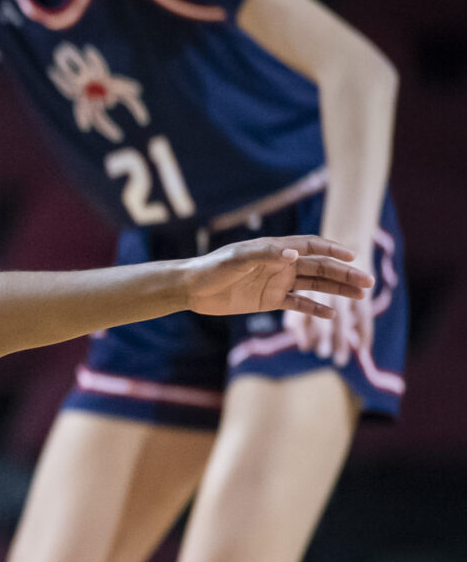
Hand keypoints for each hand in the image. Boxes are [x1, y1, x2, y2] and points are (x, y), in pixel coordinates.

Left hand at [182, 237, 368, 320]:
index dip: (333, 250)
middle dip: (344, 274)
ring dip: (337, 290)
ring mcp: (278, 282)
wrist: (192, 288)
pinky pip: (298, 304)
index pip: (312, 246)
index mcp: (276, 250)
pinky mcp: (270, 300)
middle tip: (368, 282)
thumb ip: (266, 254)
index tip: (353, 256)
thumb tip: (293, 253)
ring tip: (361, 295)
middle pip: (320, 267)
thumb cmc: (212, 268)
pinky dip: (315, 309)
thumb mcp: (237, 259)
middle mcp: (281, 264)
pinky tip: (332, 314)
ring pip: (315, 285)